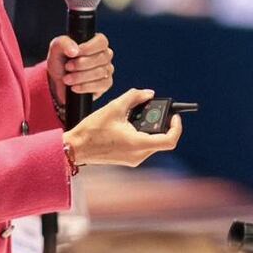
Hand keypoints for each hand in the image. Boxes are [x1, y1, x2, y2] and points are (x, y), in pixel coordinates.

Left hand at [47, 32, 113, 102]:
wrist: (58, 82)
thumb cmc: (60, 61)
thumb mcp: (57, 48)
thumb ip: (64, 44)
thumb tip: (75, 51)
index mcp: (95, 42)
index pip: (101, 41)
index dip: (88, 48)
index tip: (74, 54)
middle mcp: (105, 55)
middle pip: (102, 58)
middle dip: (81, 64)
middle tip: (67, 67)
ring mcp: (107, 70)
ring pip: (100, 72)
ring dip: (80, 77)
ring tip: (66, 79)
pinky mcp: (105, 84)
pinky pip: (101, 85)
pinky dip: (85, 87)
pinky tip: (74, 87)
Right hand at [64, 88, 181, 166]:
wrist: (76, 147)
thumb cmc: (92, 130)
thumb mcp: (114, 107)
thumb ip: (134, 97)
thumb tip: (149, 93)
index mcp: (138, 144)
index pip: (169, 140)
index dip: (176, 127)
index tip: (174, 116)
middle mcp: (139, 155)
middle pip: (161, 140)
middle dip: (160, 123)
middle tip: (153, 110)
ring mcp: (133, 159)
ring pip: (152, 142)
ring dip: (150, 128)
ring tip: (138, 115)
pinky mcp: (128, 159)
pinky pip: (143, 145)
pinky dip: (141, 133)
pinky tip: (130, 124)